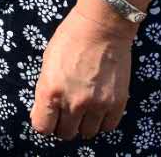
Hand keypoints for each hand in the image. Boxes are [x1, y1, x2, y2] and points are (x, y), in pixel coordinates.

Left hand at [29, 0, 135, 140]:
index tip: (49, 116)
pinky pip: (108, 127)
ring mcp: (96, 105)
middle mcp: (72, 102)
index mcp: (50, 91)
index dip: (45, 122)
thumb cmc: (70, 39)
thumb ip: (45, 89)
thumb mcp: (47, 63)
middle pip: (65, 133)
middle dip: (64, 124)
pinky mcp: (116, 103)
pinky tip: (99, 108)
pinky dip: (102, 121)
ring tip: (85, 108)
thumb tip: (43, 111)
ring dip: (84, 123)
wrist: (102, 26)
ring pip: (87, 133)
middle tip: (67, 112)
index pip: (43, 127)